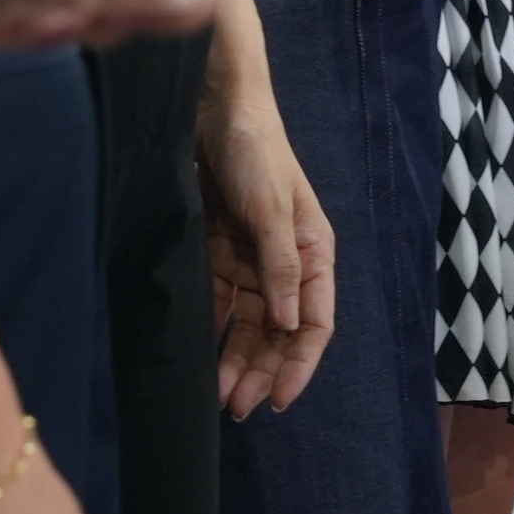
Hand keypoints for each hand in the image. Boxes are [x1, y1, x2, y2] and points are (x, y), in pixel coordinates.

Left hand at [201, 67, 334, 418]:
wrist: (213, 105)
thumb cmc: (255, 150)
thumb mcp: (272, 208)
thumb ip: (281, 265)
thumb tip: (288, 322)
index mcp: (313, 253)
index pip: (314, 323)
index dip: (299, 364)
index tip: (278, 401)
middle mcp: (286, 263)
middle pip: (279, 332)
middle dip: (263, 371)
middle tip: (237, 408)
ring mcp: (251, 260)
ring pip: (248, 326)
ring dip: (237, 361)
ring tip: (218, 398)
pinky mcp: (218, 253)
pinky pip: (219, 304)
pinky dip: (213, 332)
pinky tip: (199, 357)